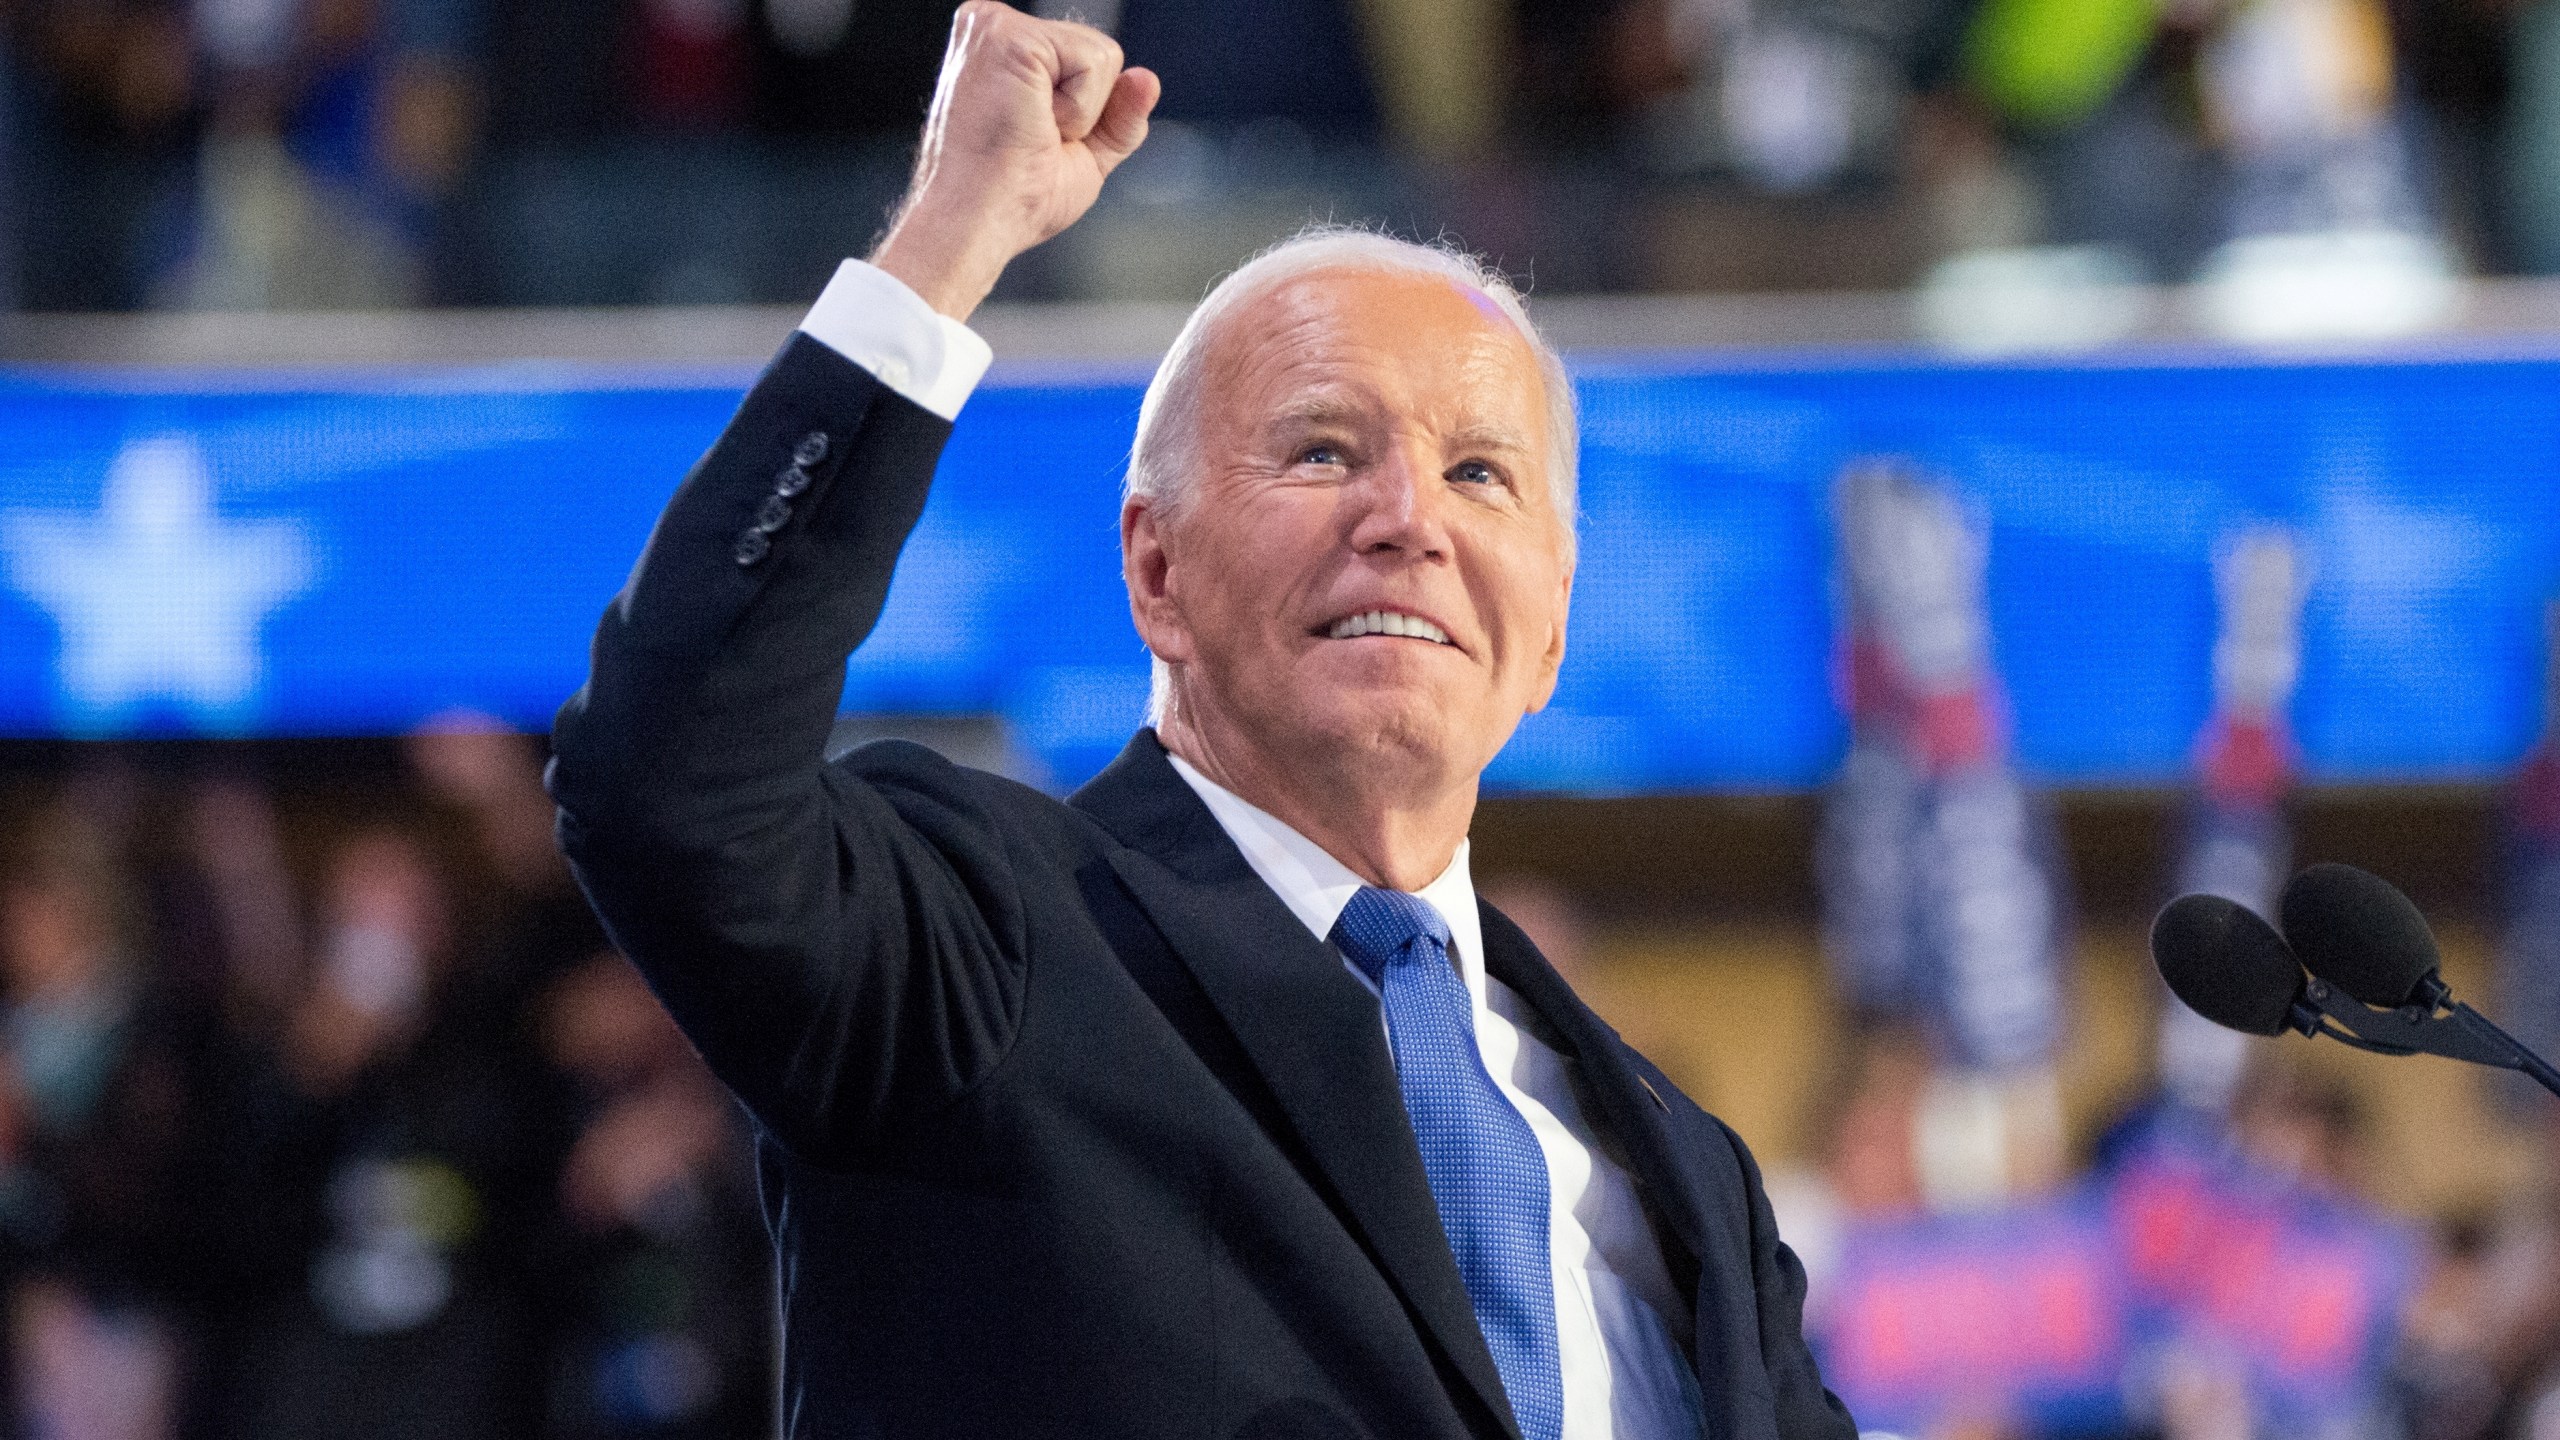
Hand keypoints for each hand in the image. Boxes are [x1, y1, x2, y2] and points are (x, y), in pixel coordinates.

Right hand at [871, 1, 1158, 319]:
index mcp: (1001, 48)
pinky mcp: (1009, 35)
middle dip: (1085, 110)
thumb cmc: (1012, 199)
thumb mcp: (1084, 154)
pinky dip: (1078, 110)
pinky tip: (1032, 124)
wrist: (976, 223)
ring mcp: (996, 25)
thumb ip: (1118, 115)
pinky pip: (1094, 61)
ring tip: (1029, 133)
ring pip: (1102, 54)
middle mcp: (992, 27)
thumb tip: (1147, 79)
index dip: (1083, 111)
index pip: (1083, 58)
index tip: (1035, 139)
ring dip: (1080, 113)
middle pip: (1098, 51)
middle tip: (1031, 141)